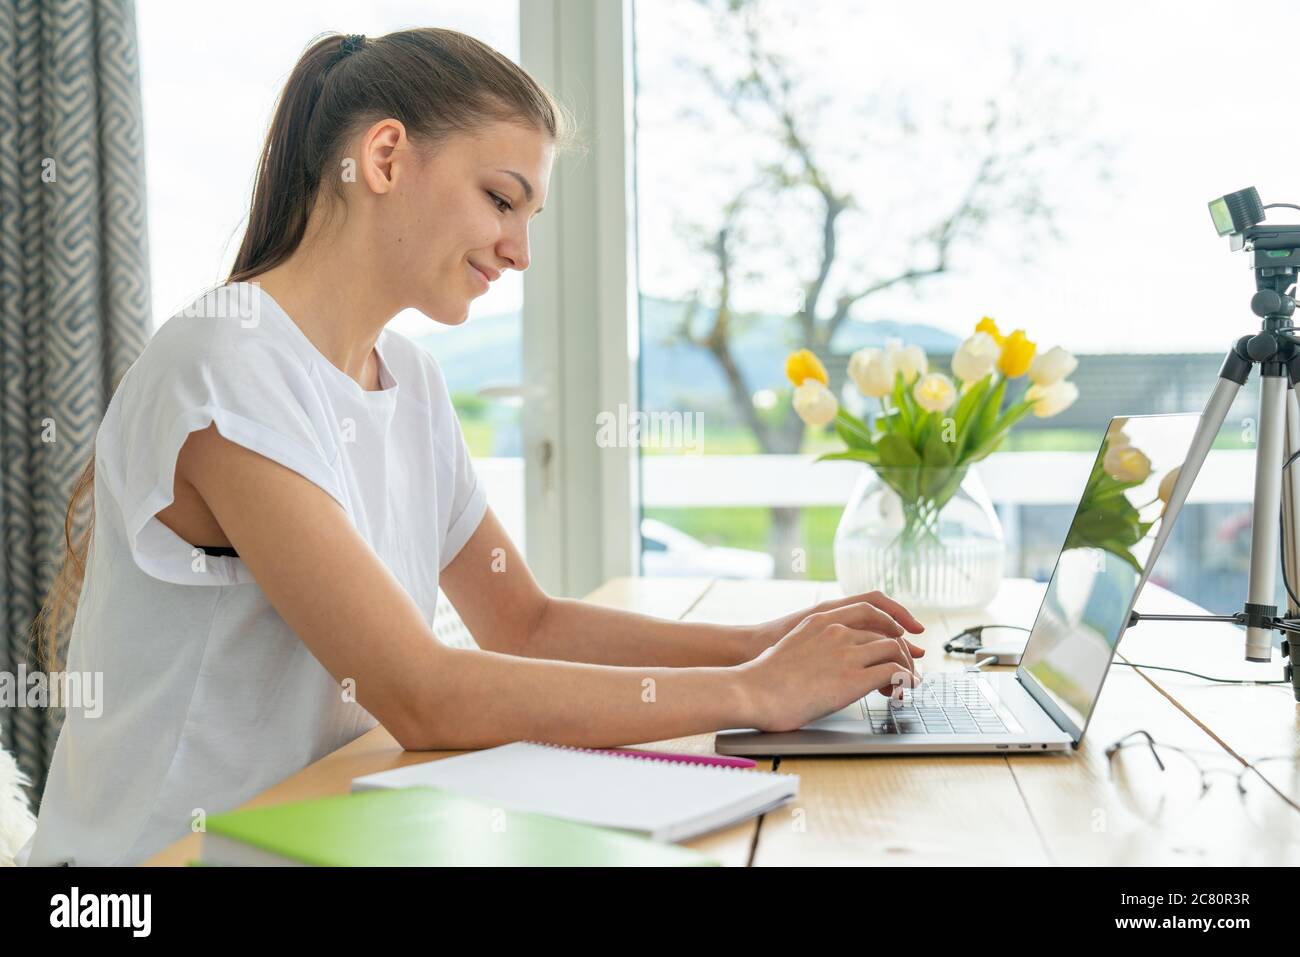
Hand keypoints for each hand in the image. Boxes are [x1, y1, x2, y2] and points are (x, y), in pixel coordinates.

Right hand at [737, 601, 925, 731]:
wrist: (752, 691)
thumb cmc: (765, 676)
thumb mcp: (792, 643)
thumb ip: (814, 642)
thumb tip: (822, 658)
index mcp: (822, 619)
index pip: (870, 608)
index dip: (892, 620)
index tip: (904, 633)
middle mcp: (837, 630)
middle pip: (886, 632)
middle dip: (903, 651)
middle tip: (907, 668)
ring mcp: (846, 653)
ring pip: (895, 650)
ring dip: (906, 667)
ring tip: (904, 684)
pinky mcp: (852, 678)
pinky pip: (893, 672)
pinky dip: (904, 680)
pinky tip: (902, 691)